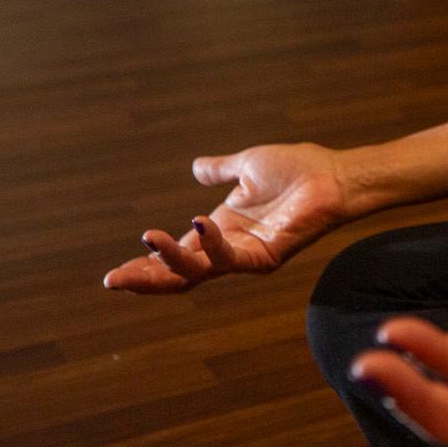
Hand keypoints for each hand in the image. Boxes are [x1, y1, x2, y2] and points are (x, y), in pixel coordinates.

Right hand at [103, 142, 352, 293]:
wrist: (334, 174)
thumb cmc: (298, 169)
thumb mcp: (247, 166)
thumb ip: (220, 169)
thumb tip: (196, 167)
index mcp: (218, 231)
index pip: (173, 257)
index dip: (146, 264)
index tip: (114, 273)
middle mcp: (228, 248)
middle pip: (178, 276)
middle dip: (145, 279)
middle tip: (113, 280)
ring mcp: (246, 256)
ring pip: (198, 272)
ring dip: (169, 261)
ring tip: (147, 240)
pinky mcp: (266, 256)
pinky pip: (231, 257)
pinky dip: (211, 243)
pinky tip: (197, 224)